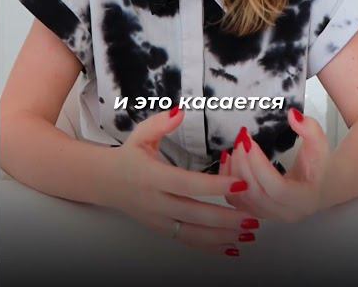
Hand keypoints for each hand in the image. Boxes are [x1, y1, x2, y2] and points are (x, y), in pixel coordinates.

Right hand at [107, 105, 260, 255]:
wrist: (104, 182)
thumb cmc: (128, 156)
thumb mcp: (140, 135)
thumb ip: (160, 123)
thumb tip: (180, 111)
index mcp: (152, 177)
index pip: (186, 184)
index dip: (214, 186)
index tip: (240, 184)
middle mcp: (155, 202)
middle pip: (194, 214)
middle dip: (225, 218)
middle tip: (253, 218)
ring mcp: (158, 219)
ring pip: (193, 233)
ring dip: (222, 236)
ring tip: (248, 234)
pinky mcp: (162, 229)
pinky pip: (187, 240)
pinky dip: (210, 247)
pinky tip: (230, 247)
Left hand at [220, 108, 329, 222]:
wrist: (320, 185)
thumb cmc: (319, 166)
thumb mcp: (320, 145)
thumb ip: (310, 129)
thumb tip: (292, 115)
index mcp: (304, 199)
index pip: (277, 188)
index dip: (259, 165)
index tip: (249, 141)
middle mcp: (286, 212)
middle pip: (256, 194)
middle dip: (243, 164)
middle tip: (241, 139)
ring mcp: (270, 215)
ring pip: (243, 198)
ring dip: (233, 172)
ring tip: (235, 147)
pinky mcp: (258, 211)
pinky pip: (236, 200)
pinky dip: (228, 181)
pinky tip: (228, 160)